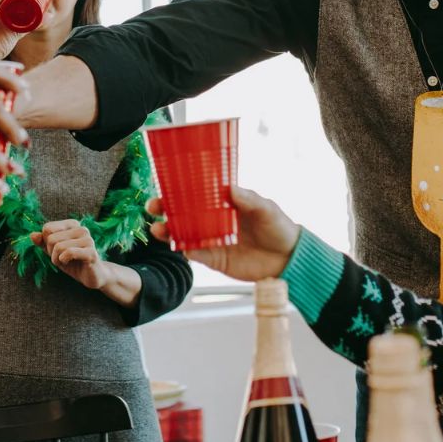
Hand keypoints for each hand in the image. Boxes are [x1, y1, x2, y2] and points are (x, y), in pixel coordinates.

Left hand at [38, 220, 117, 289]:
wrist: (91, 276)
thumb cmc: (72, 262)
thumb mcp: (54, 252)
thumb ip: (43, 242)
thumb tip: (32, 235)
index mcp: (72, 224)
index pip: (47, 229)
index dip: (47, 243)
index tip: (58, 250)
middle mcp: (81, 229)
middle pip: (51, 239)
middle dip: (52, 253)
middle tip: (62, 259)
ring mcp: (88, 240)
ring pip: (58, 247)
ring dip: (57, 259)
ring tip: (67, 262)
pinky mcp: (91, 252)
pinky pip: (68, 253)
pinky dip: (64, 260)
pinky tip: (70, 263)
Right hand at [147, 186, 299, 279]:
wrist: (289, 259)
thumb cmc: (279, 227)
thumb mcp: (266, 208)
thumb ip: (249, 199)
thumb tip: (230, 188)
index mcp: (223, 203)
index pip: (196, 193)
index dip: (179, 188)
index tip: (164, 183)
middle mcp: (213, 220)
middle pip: (182, 213)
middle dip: (165, 209)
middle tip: (153, 205)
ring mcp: (212, 239)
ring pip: (183, 233)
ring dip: (168, 230)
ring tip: (157, 228)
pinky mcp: (214, 258)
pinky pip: (194, 253)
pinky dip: (183, 248)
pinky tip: (176, 244)